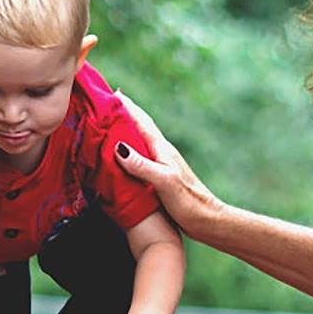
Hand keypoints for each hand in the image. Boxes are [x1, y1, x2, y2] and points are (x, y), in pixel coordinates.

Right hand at [112, 93, 228, 238]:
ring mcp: (162, 164)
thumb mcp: (164, 182)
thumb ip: (142, 165)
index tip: (111, 93)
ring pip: (139, 140)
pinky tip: (122, 155)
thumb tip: (119, 148)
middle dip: (124, 113)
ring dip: (125, 130)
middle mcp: (162, 153)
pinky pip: (139, 155)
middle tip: (105, 103)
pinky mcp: (160, 176)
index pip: (141, 122)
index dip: (126, 107)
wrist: (207, 220)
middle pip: (140, 127)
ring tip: (109, 124)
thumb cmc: (188, 202)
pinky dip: (128, 149)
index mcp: (162, 150)